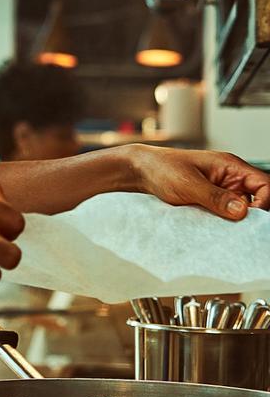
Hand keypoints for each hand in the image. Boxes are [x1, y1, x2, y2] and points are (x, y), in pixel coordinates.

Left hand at [126, 146, 269, 218]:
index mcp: (231, 166)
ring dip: (238, 221)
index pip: (265, 184)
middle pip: (259, 198)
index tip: (250, 218)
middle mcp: (231, 178)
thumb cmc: (161, 168)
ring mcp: (222, 190)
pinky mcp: (212, 202)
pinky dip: (225, 223)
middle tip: (241, 229)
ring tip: (226, 230)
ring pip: (243, 209)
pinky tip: (216, 229)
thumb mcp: (187, 183)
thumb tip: (242, 210)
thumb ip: (215, 196)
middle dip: (254, 215)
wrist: (139, 172)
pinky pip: (226, 214)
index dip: (265, 202)